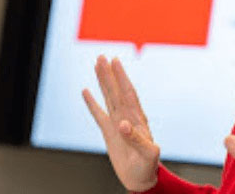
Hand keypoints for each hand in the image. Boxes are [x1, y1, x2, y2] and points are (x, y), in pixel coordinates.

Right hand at [82, 55, 159, 191]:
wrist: (141, 177)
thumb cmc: (148, 166)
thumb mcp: (148, 153)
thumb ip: (136, 138)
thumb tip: (123, 124)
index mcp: (138, 119)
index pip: (128, 94)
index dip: (122, 78)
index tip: (115, 62)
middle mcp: (127, 117)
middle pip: (117, 91)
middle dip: (110, 74)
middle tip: (102, 57)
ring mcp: (117, 123)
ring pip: (108, 98)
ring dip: (103, 82)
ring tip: (97, 65)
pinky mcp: (109, 132)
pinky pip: (99, 114)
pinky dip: (92, 103)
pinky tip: (86, 91)